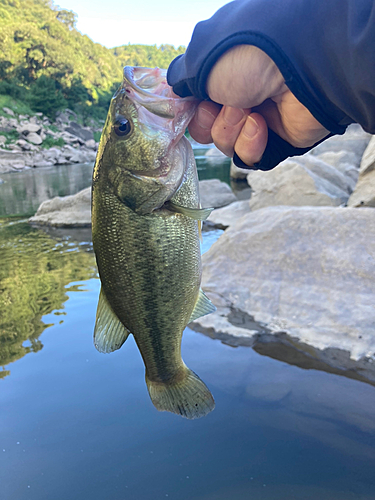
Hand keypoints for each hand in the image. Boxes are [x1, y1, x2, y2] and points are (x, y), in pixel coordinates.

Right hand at [188, 45, 329, 165]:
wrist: (297, 69)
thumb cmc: (247, 56)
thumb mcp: (201, 61)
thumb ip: (182, 80)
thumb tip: (177, 93)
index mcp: (223, 77)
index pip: (197, 106)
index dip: (193, 112)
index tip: (195, 106)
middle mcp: (240, 98)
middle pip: (208, 129)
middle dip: (211, 122)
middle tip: (224, 104)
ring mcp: (259, 121)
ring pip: (226, 145)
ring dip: (231, 129)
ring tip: (250, 111)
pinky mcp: (277, 141)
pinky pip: (249, 157)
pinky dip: (251, 143)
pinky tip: (262, 125)